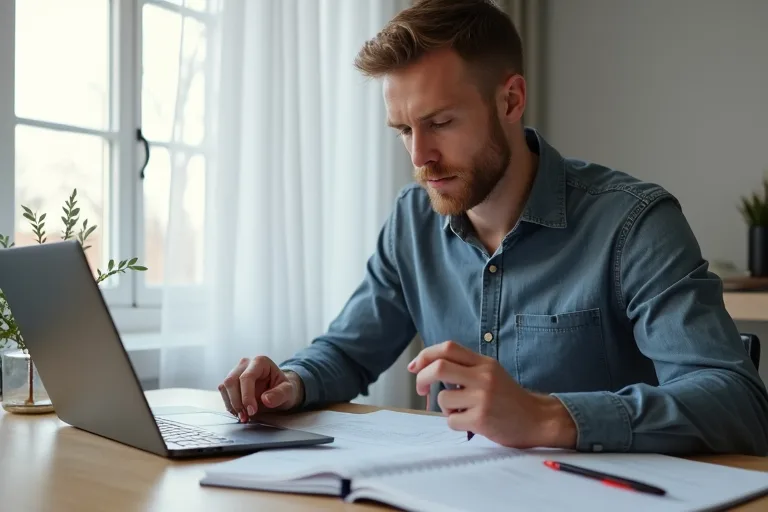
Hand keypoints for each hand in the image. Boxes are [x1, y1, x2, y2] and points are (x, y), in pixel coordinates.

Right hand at [218, 356, 303, 421]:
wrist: (279, 390)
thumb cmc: (283, 388)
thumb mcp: (288, 391)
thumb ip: (279, 394)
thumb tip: (265, 399)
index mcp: (260, 362)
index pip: (247, 377)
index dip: (247, 396)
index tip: (252, 411)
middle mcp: (245, 364)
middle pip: (231, 381)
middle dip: (237, 402)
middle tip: (246, 417)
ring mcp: (236, 371)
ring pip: (224, 387)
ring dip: (231, 405)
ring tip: (244, 417)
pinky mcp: (231, 382)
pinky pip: (223, 393)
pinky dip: (230, 405)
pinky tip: (240, 412)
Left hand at [407, 341, 576, 448]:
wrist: (537, 419)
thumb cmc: (508, 397)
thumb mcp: (490, 373)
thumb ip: (465, 367)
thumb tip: (428, 367)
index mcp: (483, 362)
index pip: (448, 347)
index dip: (426, 355)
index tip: (415, 367)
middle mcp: (483, 376)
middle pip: (439, 367)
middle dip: (422, 378)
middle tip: (421, 388)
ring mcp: (483, 398)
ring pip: (443, 398)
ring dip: (445, 408)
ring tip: (461, 411)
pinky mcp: (482, 419)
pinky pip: (451, 421)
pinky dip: (454, 423)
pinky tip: (470, 422)